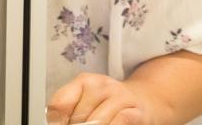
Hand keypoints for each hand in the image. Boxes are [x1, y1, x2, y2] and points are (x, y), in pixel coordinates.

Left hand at [45, 73, 164, 124]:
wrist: (144, 102)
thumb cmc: (110, 106)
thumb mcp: (87, 102)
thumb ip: (69, 110)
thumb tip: (57, 124)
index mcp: (84, 82)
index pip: (58, 105)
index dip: (57, 122)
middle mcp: (102, 86)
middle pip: (76, 118)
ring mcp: (120, 98)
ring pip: (95, 123)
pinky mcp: (135, 113)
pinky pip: (117, 124)